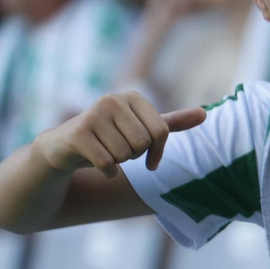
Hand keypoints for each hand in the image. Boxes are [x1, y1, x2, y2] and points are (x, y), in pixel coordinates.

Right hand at [33, 91, 205, 177]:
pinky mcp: (78, 133)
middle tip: (117, 150)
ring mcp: (93, 114)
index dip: (158, 151)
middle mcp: (112, 99)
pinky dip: (107, 171)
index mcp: (132, 97)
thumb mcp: (142, 129)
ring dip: (118, 162)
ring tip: (104, 151)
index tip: (149, 158)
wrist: (64, 148)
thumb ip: (172, 123)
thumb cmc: (108, 138)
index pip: (161, 131)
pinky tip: (95, 162)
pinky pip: (108, 164)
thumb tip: (205, 113)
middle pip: (143, 143)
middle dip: (134, 155)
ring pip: (125, 154)